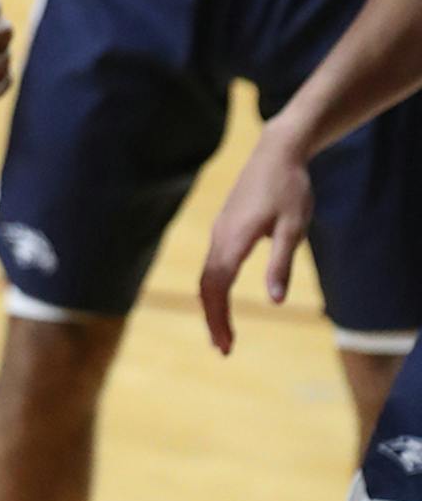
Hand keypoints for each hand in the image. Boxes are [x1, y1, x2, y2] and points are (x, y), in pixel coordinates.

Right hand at [200, 124, 314, 355]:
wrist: (277, 151)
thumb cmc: (290, 189)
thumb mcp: (293, 228)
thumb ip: (281, 263)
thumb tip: (274, 301)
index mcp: (234, 238)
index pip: (217, 286)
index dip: (218, 318)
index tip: (226, 346)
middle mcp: (220, 235)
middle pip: (206, 284)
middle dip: (212, 318)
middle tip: (224, 349)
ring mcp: (220, 229)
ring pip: (207, 273)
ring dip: (212, 304)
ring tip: (224, 332)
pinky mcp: (225, 225)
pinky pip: (212, 262)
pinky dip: (214, 286)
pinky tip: (224, 296)